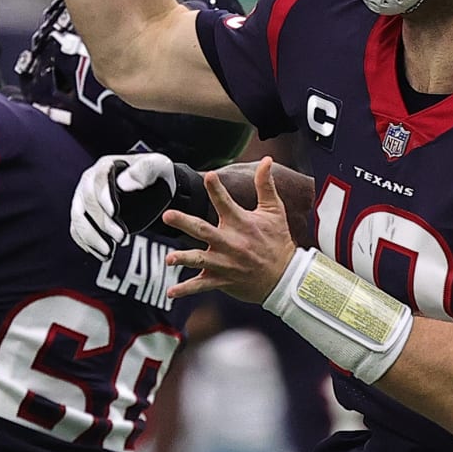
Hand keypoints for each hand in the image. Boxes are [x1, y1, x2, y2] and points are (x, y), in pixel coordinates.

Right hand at [70, 153, 175, 259]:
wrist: (154, 188)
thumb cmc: (156, 175)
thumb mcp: (158, 166)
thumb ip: (144, 171)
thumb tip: (124, 185)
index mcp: (106, 166)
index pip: (98, 179)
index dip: (103, 196)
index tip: (114, 213)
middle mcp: (89, 181)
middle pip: (86, 201)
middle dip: (102, 222)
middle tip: (122, 238)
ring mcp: (84, 199)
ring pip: (77, 217)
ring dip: (90, 236)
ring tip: (109, 252)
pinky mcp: (85, 216)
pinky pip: (77, 230)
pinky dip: (86, 243)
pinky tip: (103, 255)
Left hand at [163, 158, 297, 303]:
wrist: (285, 278)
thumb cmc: (277, 241)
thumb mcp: (274, 211)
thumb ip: (265, 185)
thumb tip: (268, 159)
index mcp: (242, 224)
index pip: (226, 203)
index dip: (217, 189)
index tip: (209, 176)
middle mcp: (231, 243)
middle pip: (204, 231)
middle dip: (185, 223)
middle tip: (168, 215)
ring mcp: (225, 263)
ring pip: (201, 260)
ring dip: (184, 258)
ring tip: (169, 258)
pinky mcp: (222, 280)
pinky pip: (201, 286)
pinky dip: (186, 289)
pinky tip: (170, 292)